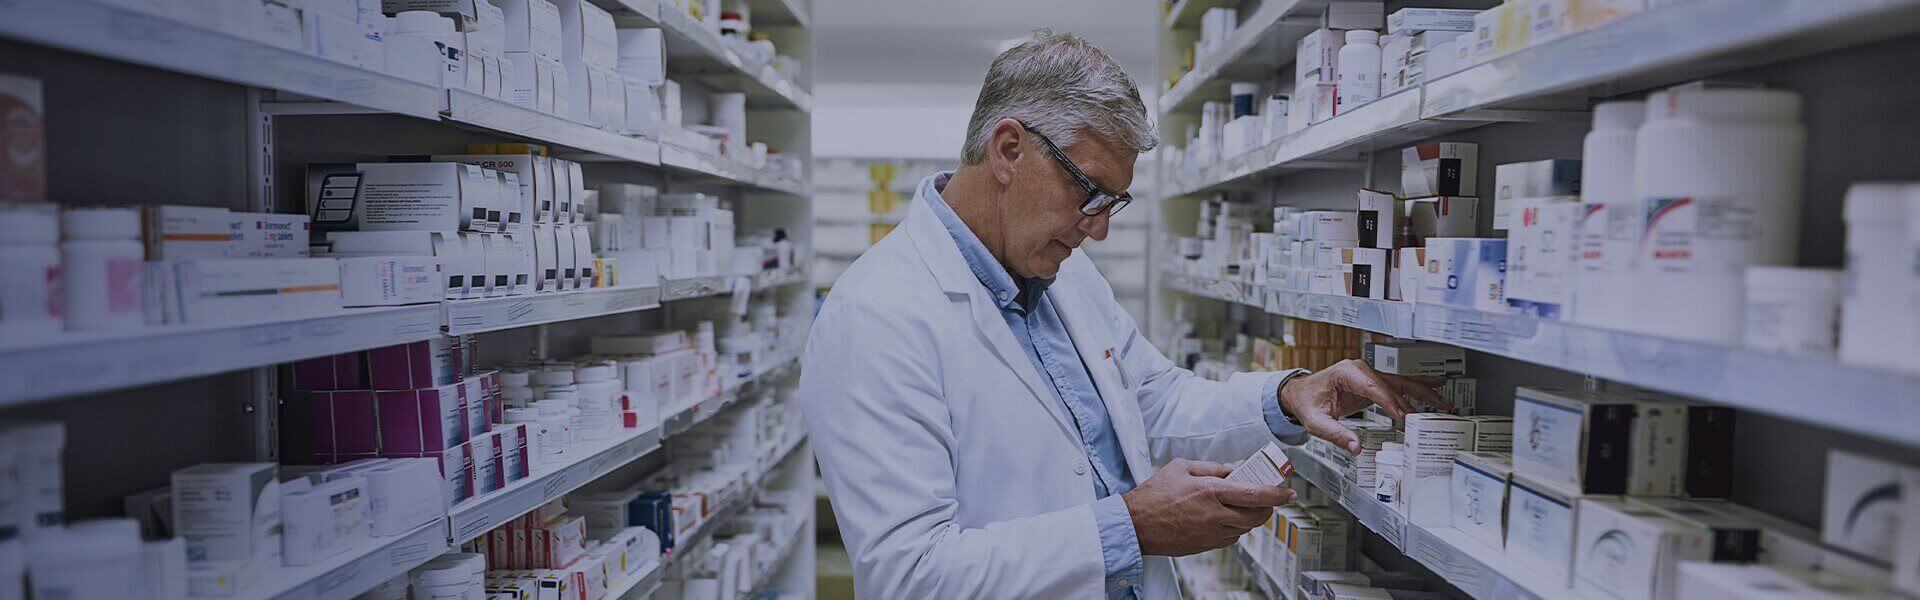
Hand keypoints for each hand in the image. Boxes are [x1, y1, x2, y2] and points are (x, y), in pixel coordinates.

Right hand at [1121, 459, 1294, 555]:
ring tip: (1245, 506)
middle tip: (1269, 498)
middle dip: (1268, 507)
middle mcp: (1215, 515)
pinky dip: (1236, 527)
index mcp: (1210, 492)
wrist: (1136, 525)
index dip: (1276, 494)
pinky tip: (1227, 518)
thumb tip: (1230, 472)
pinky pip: (1231, 538)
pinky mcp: (1206, 545)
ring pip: (1246, 528)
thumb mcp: (1181, 467)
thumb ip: (1210, 468)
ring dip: (1252, 517)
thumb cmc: (1153, 496)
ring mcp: (1211, 533)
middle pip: (1257, 515)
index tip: (1288, 492)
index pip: (1254, 495)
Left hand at [1280, 359, 1448, 454]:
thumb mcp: (1316, 422)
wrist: (1300, 394)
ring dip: (1423, 391)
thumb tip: (1356, 447)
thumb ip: (1336, 434)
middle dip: (1418, 394)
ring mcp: (1367, 374)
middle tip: (1437, 406)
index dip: (1389, 402)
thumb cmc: (1306, 403)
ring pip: (1399, 382)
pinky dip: (1415, 388)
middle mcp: (1360, 369)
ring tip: (1443, 400)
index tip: (1402, 415)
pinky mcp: (1371, 382)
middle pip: (1393, 382)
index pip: (1373, 387)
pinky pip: (1396, 385)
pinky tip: (1434, 386)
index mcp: (1346, 373)